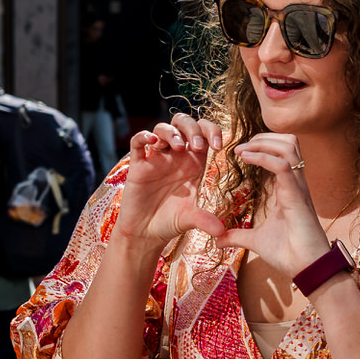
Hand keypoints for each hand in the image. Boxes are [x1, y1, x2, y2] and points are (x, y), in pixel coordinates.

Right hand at [116, 113, 227, 253]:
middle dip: (193, 128)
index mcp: (193, 162)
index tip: (218, 145)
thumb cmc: (170, 222)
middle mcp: (175, 157)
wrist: (145, 233)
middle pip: (184, 124)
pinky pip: (138, 142)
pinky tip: (152, 141)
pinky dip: (143, 136)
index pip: (204, 133)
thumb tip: (221, 232)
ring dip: (171, 132)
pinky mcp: (138, 166)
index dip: (212, 131)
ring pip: (162, 129)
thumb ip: (205, 220)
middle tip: (197, 145)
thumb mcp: (190, 220)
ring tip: (177, 147)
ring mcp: (156, 159)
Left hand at [215, 133, 331, 280]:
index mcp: (289, 189)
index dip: (262, 146)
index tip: (239, 152)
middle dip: (264, 137)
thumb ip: (238, 236)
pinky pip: (283, 166)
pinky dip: (263, 157)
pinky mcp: (297, 196)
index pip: (282, 154)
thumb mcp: (256, 241)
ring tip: (242, 150)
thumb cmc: (289, 254)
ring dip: (263, 142)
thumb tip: (218, 240)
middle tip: (241, 146)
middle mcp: (296, 184)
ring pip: (289, 147)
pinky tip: (246, 158)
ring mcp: (298, 188)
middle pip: (288, 142)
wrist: (306, 269)